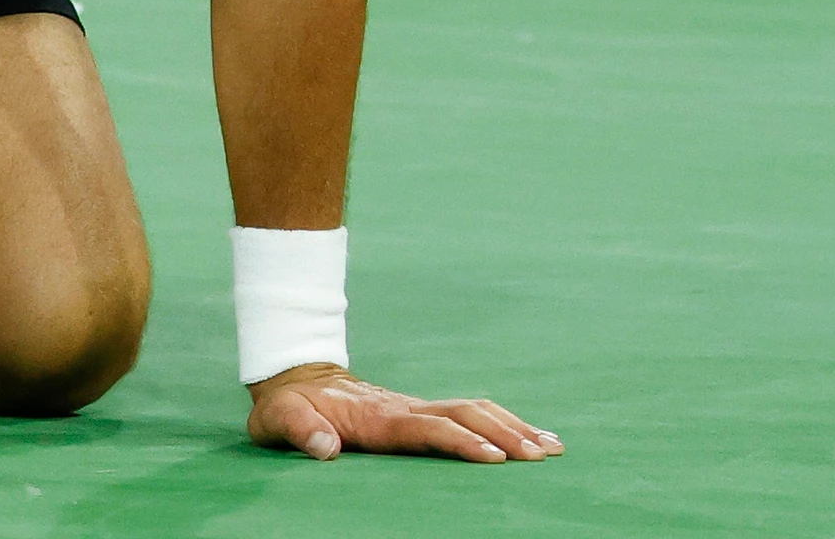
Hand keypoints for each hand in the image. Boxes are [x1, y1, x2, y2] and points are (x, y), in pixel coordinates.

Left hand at [247, 364, 562, 462]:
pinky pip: (469, 416)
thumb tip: (325, 448)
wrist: (295, 377)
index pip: (427, 428)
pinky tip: (530, 439)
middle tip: (542, 456)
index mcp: (378, 417)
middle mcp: (405, 409)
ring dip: (513, 427)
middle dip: (503, 434)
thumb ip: (300, 431)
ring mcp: (416, 408)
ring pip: (474, 412)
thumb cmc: (289, 405)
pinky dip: (503, 424)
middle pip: (464, 416)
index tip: (493, 457)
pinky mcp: (421, 414)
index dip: (460, 441)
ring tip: (553, 448)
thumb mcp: (280, 418)